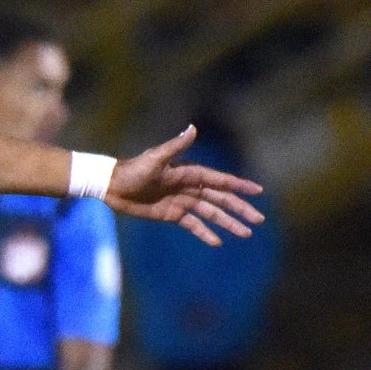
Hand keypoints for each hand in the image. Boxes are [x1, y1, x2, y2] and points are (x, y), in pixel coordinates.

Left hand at [105, 125, 264, 245]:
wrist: (112, 186)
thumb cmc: (133, 170)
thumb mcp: (155, 158)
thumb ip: (175, 146)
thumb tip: (192, 128)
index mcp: (189, 173)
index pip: (220, 180)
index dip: (239, 186)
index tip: (258, 191)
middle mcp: (189, 187)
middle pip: (221, 199)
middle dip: (240, 209)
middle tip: (258, 220)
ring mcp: (181, 201)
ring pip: (210, 213)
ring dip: (228, 223)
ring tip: (245, 233)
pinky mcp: (171, 214)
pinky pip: (192, 224)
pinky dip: (205, 232)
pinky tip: (218, 242)